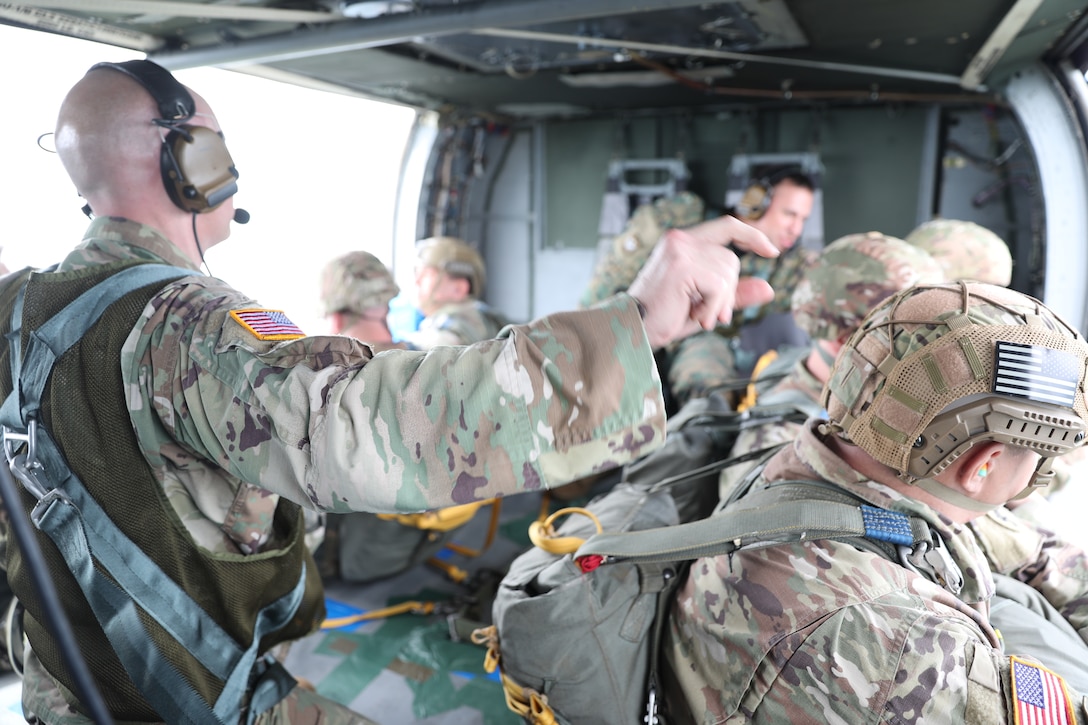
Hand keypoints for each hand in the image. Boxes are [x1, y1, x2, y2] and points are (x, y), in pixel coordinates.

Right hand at [627, 215, 776, 348]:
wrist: (631, 330)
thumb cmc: (663, 318)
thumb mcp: (706, 304)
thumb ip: (734, 294)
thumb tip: (769, 288)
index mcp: (682, 242)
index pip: (727, 225)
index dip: (752, 235)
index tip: (772, 251)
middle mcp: (680, 239)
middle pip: (731, 258)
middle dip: (729, 291)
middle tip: (710, 313)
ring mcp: (680, 249)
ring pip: (728, 272)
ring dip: (719, 302)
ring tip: (696, 314)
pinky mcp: (682, 265)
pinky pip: (719, 286)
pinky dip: (713, 307)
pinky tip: (695, 316)